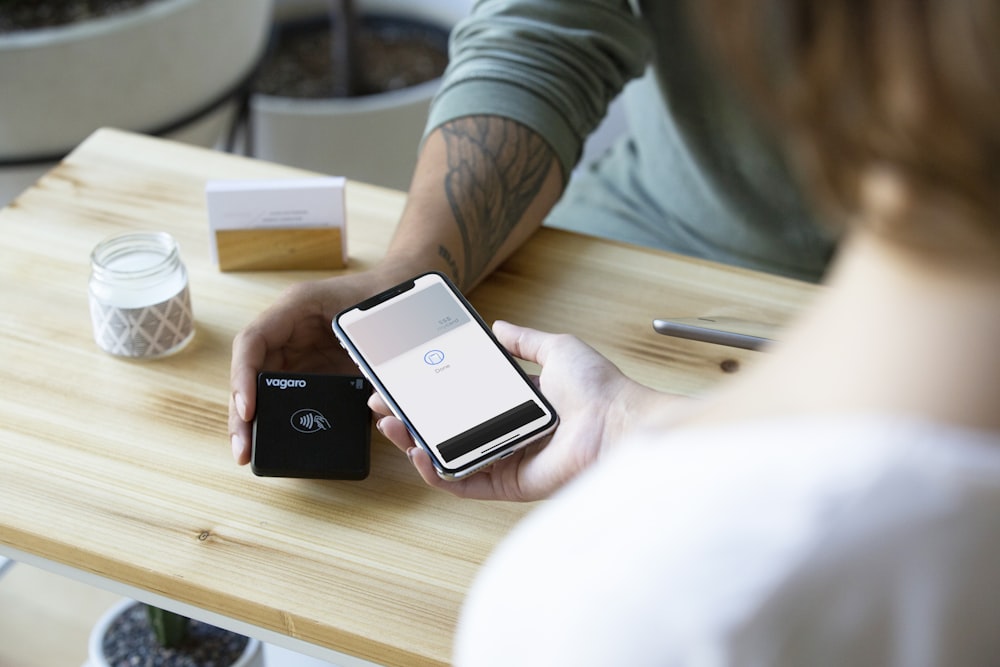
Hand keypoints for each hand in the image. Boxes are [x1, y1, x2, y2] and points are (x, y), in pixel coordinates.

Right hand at [228, 269, 405, 464]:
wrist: (400, 292)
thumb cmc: (385, 301)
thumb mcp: (373, 323)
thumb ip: (368, 356)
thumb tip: (371, 406)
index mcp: (296, 307)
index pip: (253, 342)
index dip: (244, 377)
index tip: (249, 411)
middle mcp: (287, 329)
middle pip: (250, 371)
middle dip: (242, 412)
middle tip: (242, 450)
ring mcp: (296, 349)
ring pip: (262, 386)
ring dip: (252, 420)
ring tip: (247, 454)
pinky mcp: (308, 368)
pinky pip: (285, 393)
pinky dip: (276, 418)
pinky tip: (272, 444)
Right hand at [370, 320, 668, 500]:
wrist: (620, 424)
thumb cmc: (599, 389)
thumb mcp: (558, 348)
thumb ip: (525, 340)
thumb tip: (500, 327)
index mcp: (518, 402)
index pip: (462, 398)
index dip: (430, 390)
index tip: (403, 378)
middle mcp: (507, 432)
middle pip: (447, 427)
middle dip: (411, 416)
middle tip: (384, 403)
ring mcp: (505, 459)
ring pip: (447, 456)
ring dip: (413, 442)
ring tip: (391, 425)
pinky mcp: (507, 483)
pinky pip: (462, 481)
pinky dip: (435, 471)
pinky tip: (417, 452)